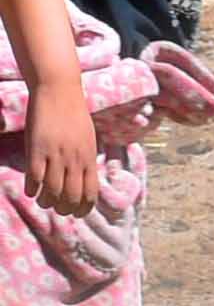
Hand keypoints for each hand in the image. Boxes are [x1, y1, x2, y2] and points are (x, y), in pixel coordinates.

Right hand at [21, 85, 98, 217]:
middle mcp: (75, 160)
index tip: (77, 214)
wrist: (59, 92)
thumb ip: (86, 159)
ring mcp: (56, 156)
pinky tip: (31, 190)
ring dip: (46, 201)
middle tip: (58, 209)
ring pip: (52, 191)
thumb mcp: (88, 139)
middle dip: (64, 209)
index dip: (83, 208)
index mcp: (89, 158)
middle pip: (71, 197)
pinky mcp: (37, 149)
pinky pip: (34, 177)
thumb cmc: (74, 115)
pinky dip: (32, 189)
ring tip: (43, 201)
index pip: (90, 193)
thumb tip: (85, 179)